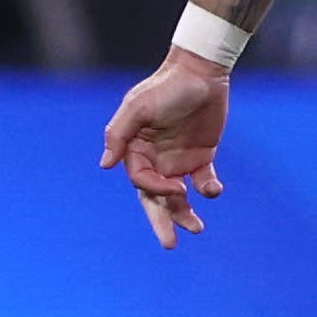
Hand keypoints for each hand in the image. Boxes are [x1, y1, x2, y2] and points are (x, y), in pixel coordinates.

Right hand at [97, 49, 230, 248]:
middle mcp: (155, 159)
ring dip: (185, 213)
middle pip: (154, 198)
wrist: (201, 71)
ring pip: (179, 196)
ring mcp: (177, 159)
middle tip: (169, 245)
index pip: (142, 181)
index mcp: (136, 150)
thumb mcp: (138, 106)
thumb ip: (119, 134)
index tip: (176, 187)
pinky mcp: (202, 155)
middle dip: (162, 222)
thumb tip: (104, 165)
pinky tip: (212, 189)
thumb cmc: (166, 87)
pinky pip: (203, 181)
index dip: (156, 189)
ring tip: (197, 229)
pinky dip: (208, 189)